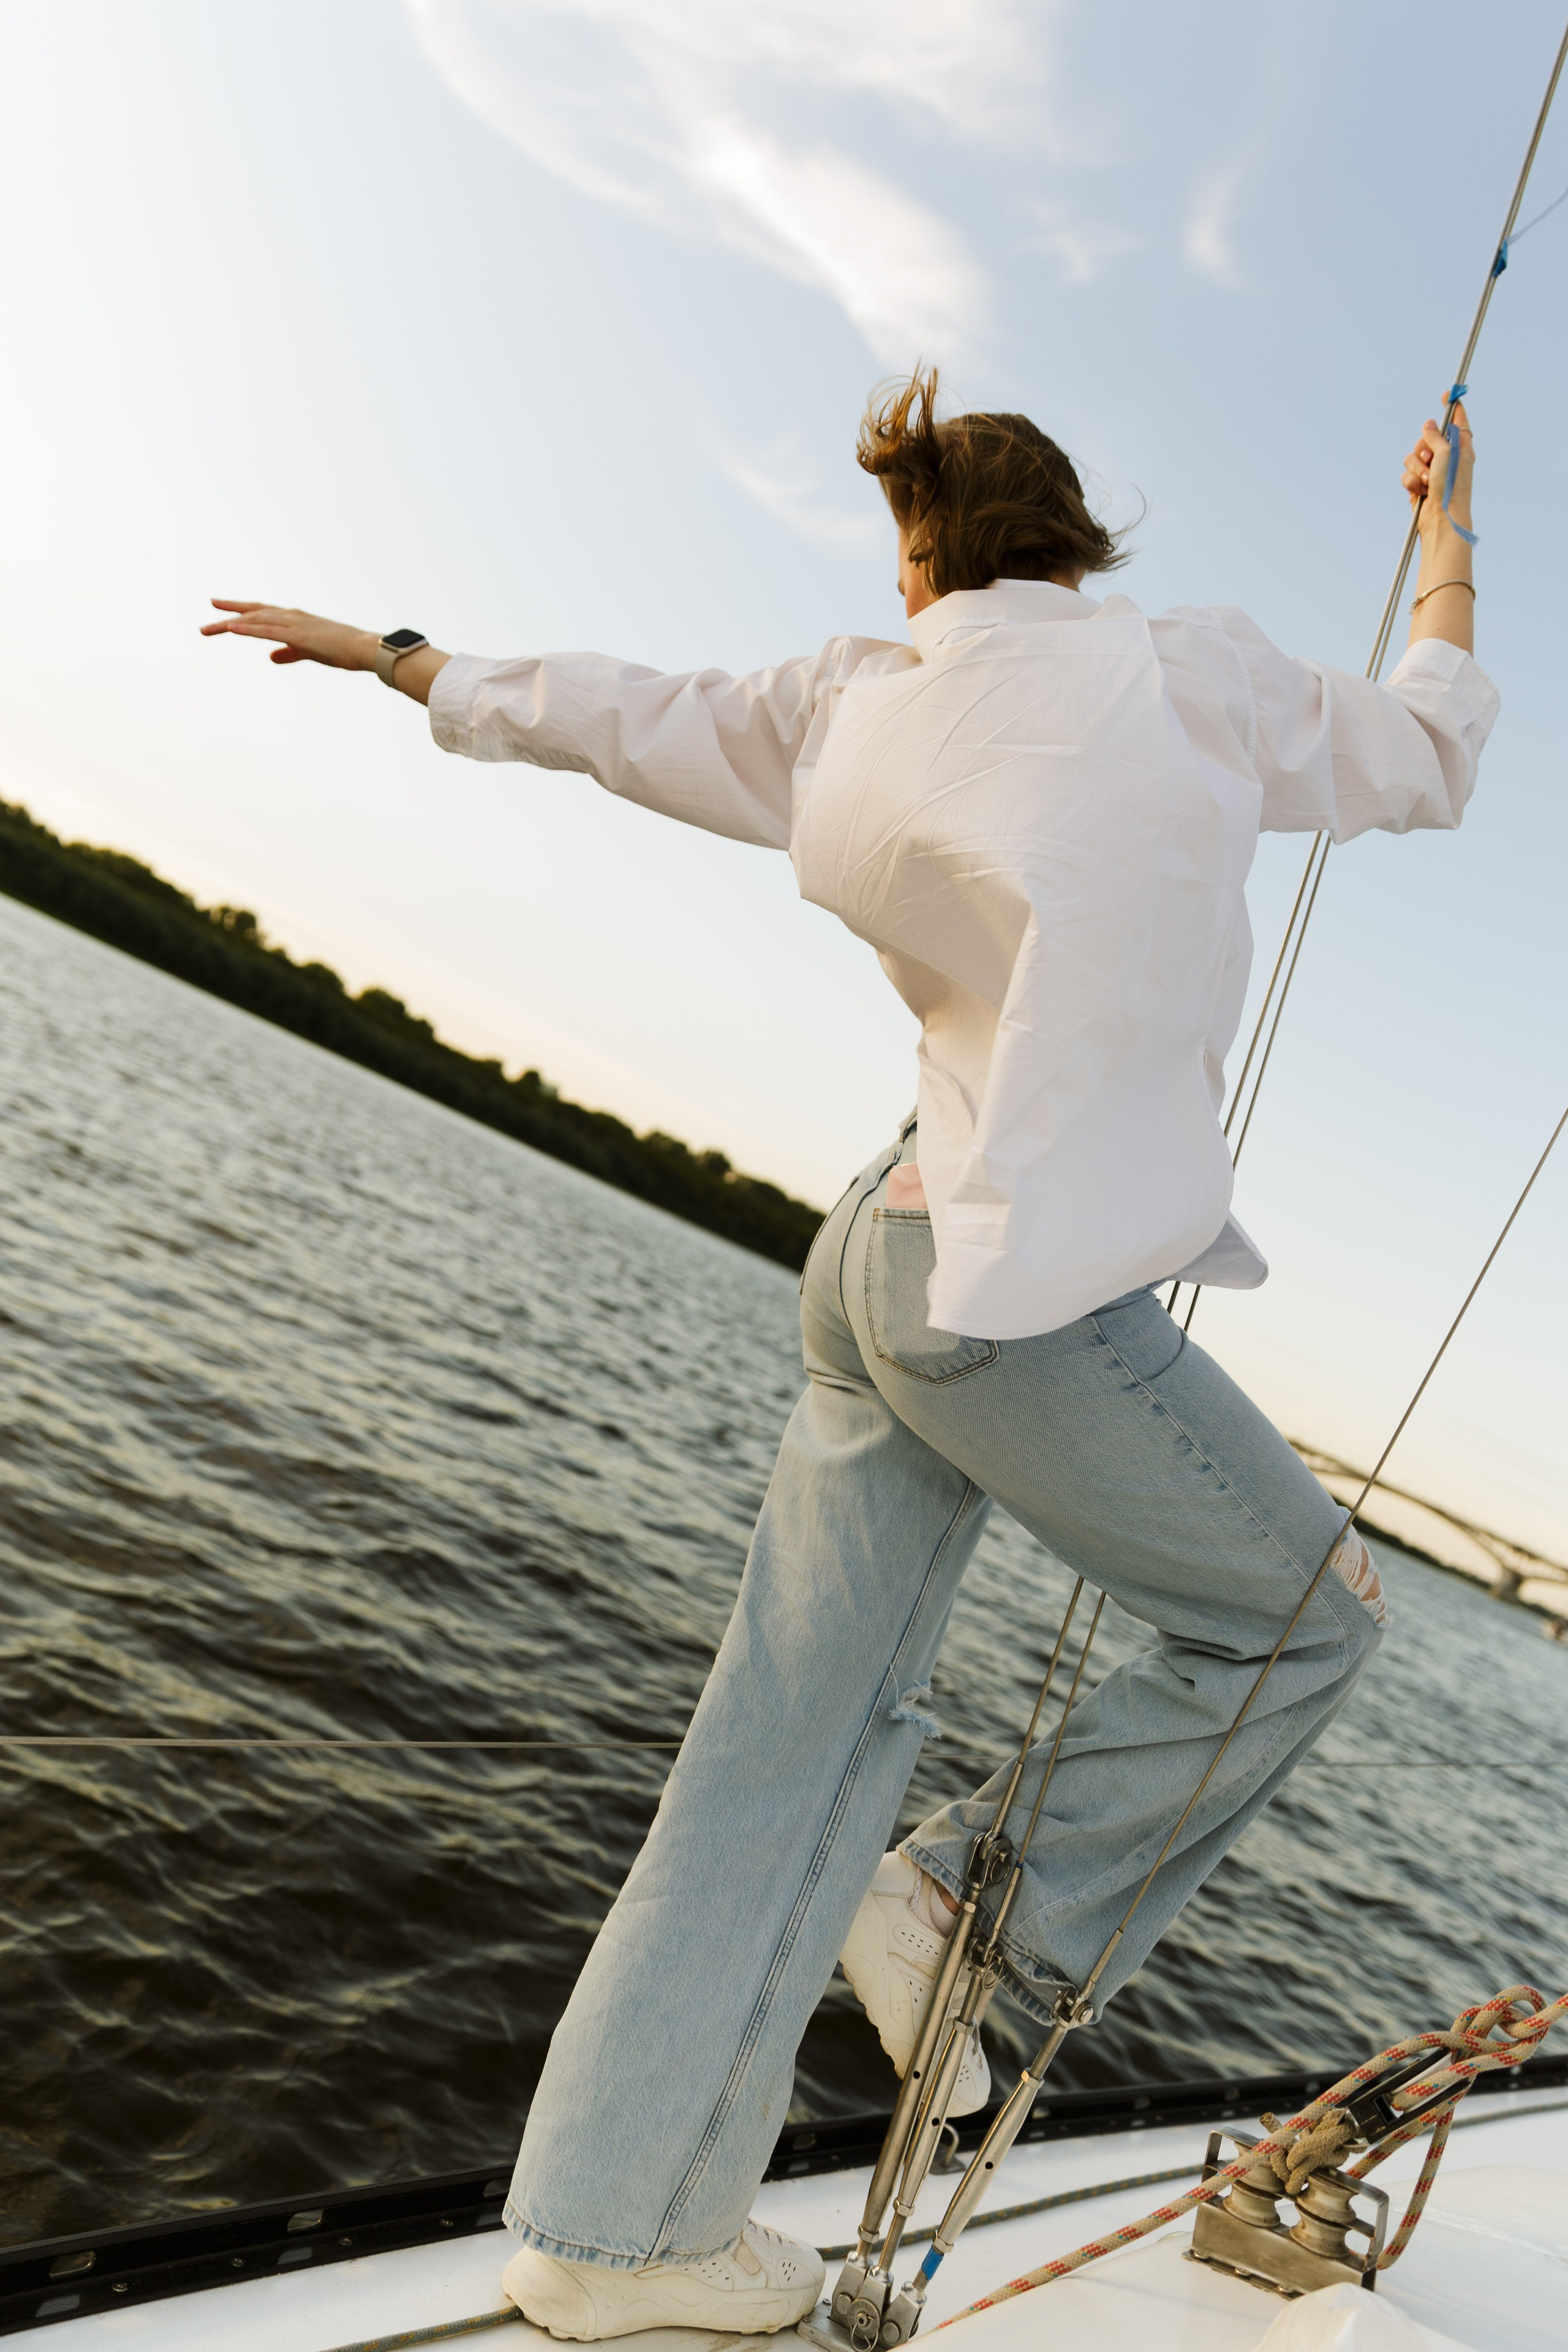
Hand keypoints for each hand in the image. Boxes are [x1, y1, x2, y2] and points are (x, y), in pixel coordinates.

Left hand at [200, 600, 377, 668]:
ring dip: (229, 624)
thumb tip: (270, 657)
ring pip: (254, 620)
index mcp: (294, 619)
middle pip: (252, 613)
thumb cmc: (342, 650)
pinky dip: (247, 628)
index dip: (240, 611)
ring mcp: (293, 623)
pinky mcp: (297, 634)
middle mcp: (290, 616)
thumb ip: (289, 653)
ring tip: (208, 628)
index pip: (261, 613)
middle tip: (205, 622)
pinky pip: (266, 630)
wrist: (363, 648)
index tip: (220, 610)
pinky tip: (231, 627)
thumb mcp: (310, 652)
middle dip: (227, 615)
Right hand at [1401, 400, 1473, 538]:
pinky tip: (1421, 492)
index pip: (1458, 423)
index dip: (1453, 408)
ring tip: (1427, 481)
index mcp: (1461, 448)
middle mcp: (1447, 459)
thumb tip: (1427, 424)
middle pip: (1426, 439)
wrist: (1442, 519)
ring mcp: (1432, 473)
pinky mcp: (1419, 486)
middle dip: (1423, 448)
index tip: (1447, 394)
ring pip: (1412, 457)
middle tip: (1429, 459)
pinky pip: (1407, 475)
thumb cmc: (1452, 486)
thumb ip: (1435, 436)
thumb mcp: (1446, 453)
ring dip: (1417, 469)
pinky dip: (1412, 482)